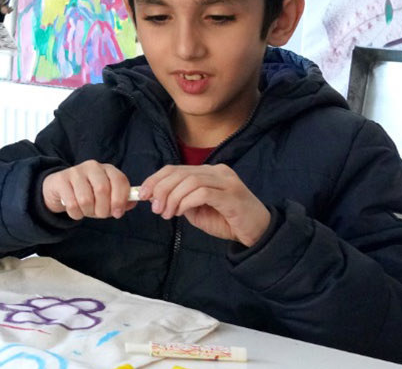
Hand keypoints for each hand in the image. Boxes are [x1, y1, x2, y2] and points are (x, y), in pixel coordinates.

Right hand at [41, 161, 134, 220]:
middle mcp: (92, 167)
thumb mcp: (106, 198)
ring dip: (88, 212)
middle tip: (100, 214)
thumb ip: (121, 201)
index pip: (120, 181)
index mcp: (107, 169)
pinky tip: (76, 211)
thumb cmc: (88, 194)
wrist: (60, 189)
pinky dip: (76, 214)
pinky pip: (72, 204)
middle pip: (102, 189)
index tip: (117, 214)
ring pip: (86, 199)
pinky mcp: (61, 180)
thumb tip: (133, 202)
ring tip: (86, 211)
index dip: (120, 200)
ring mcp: (75, 171)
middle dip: (103, 209)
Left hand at [139, 164, 270, 246]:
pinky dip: (186, 202)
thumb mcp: (198, 211)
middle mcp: (218, 171)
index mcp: (209, 172)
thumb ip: (182, 201)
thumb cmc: (228, 222)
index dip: (155, 179)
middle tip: (154, 207)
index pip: (175, 168)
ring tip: (166, 214)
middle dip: (161, 189)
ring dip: (172, 197)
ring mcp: (226, 181)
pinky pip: (202, 193)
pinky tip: (180, 212)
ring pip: (189, 181)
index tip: (142, 194)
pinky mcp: (232, 195)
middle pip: (180, 172)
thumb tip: (159, 198)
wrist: (259, 234)